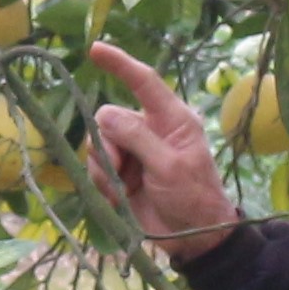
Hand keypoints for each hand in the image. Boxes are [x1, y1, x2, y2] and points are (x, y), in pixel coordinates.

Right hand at [83, 44, 238, 254]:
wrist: (192, 240)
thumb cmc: (193, 198)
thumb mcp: (169, 166)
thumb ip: (138, 137)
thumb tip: (105, 115)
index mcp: (172, 119)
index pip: (144, 81)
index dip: (120, 63)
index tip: (95, 49)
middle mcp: (151, 129)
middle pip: (110, 117)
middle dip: (108, 143)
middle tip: (121, 168)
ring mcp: (135, 151)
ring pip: (98, 142)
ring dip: (104, 166)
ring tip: (122, 188)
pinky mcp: (121, 173)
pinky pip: (96, 165)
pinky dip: (101, 181)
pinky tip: (118, 197)